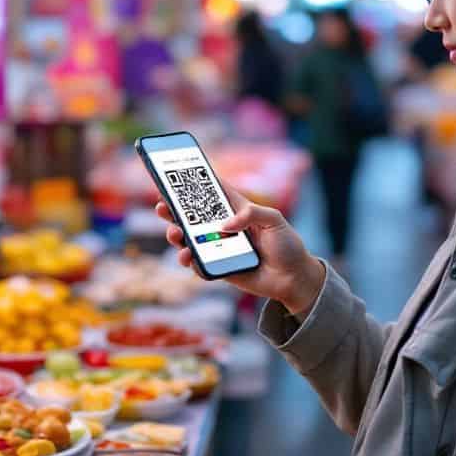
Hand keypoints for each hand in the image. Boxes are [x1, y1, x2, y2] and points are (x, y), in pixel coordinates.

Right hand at [158, 188, 324, 316]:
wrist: (293, 278)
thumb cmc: (287, 245)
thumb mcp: (275, 220)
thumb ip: (252, 214)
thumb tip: (225, 225)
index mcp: (237, 209)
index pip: (212, 192)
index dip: (194, 184)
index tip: (175, 177)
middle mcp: (224, 227)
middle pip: (193, 216)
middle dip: (174, 210)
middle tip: (162, 207)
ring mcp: (219, 248)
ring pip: (189, 239)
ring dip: (177, 235)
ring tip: (175, 234)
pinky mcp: (219, 268)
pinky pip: (198, 264)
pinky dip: (189, 260)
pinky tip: (188, 257)